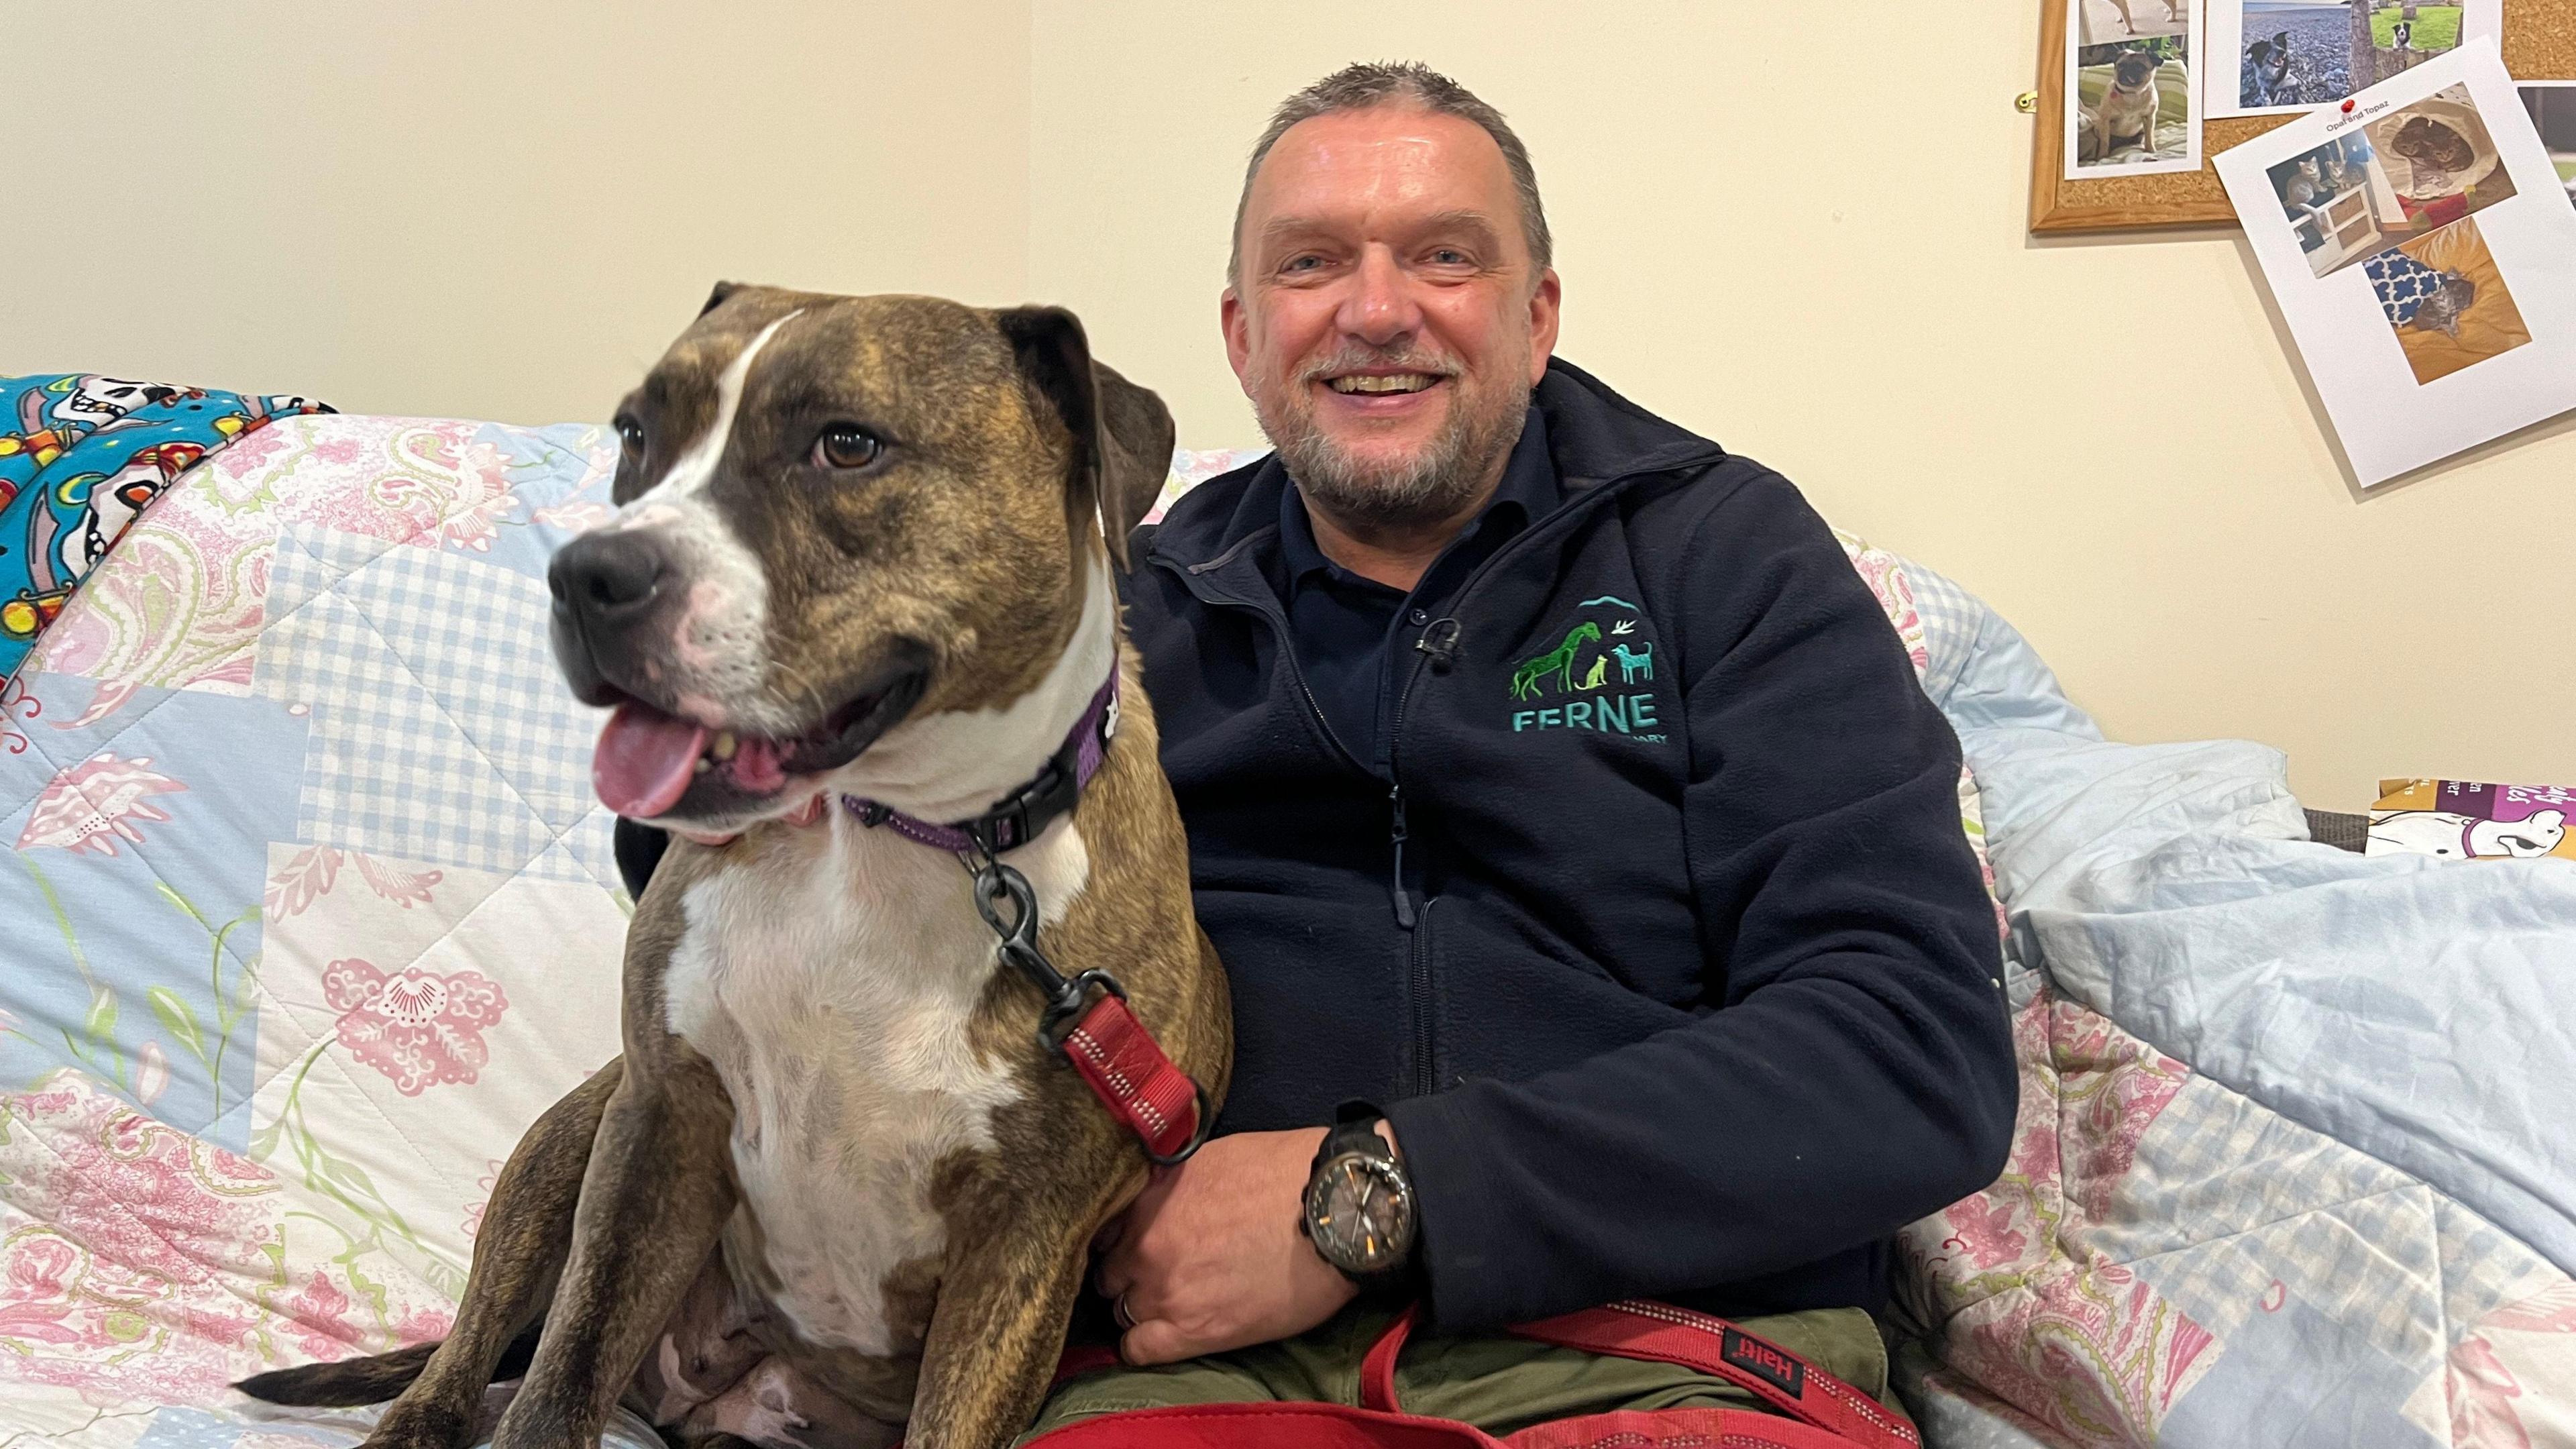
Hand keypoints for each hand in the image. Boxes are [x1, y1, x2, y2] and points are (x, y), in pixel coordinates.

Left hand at [1092, 1126, 1356, 1365]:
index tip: (1134, 1246)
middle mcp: (1145, 1246)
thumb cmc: (1284, 1173)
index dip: (1120, 1242)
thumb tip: (1156, 1191)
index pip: (1102, 1232)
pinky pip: (1138, 1350)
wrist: (1331, 1210)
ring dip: (1140, 1309)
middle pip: (1110, 1275)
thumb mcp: (1211, 1157)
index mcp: (1148, 1199)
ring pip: (1122, 1312)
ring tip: (1171, 1307)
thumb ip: (1170, 1181)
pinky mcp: (1194, 1331)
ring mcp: (1166, 1291)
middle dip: (1128, 1276)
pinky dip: (1141, 1347)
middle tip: (1157, 1277)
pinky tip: (1159, 1339)